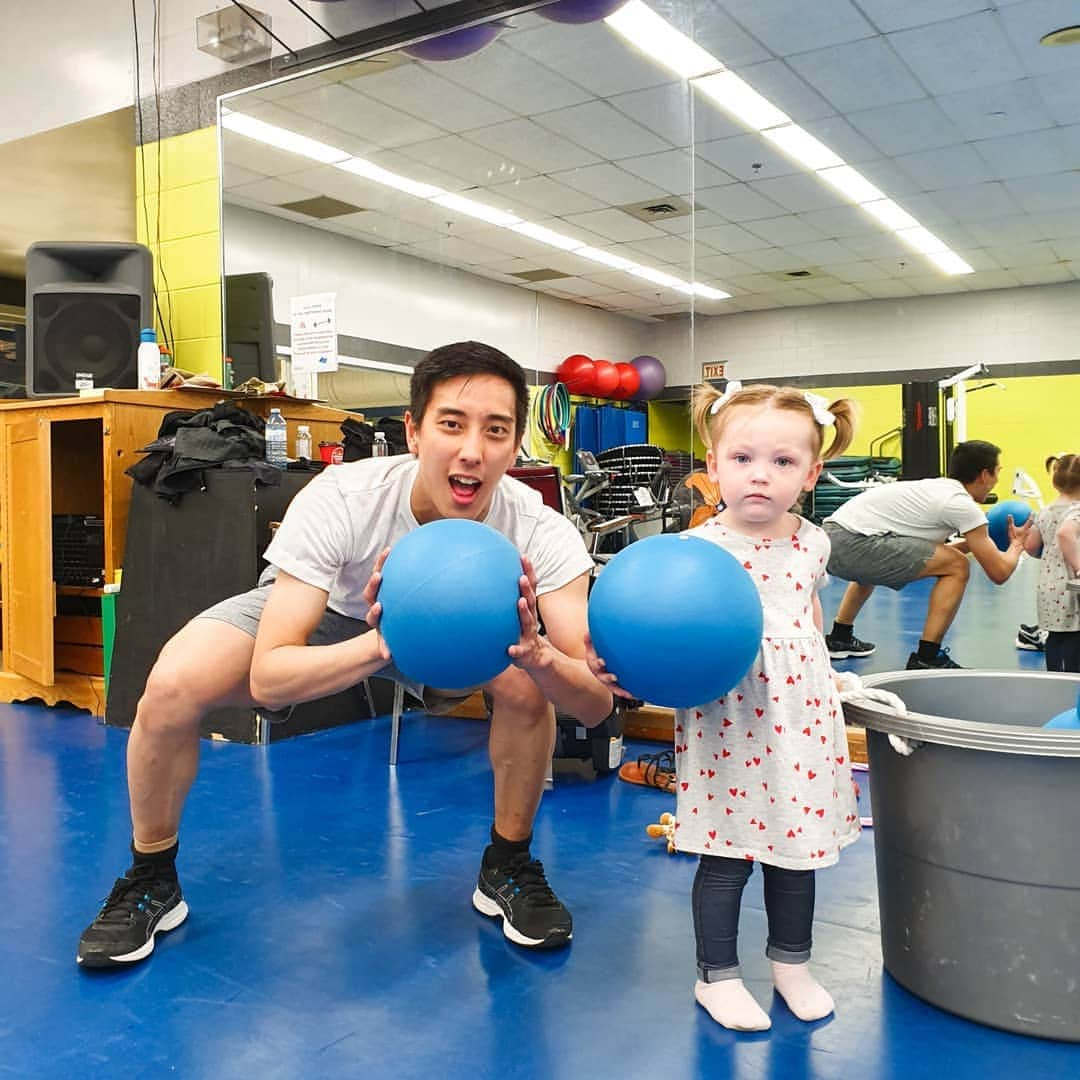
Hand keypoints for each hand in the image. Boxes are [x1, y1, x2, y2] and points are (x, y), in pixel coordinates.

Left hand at [362, 548, 391, 662]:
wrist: (387, 631)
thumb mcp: (388, 645)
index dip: (374, 611)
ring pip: (377, 579)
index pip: (372, 615)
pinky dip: (386, 561)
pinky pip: (385, 571)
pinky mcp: (384, 586)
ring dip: (380, 566)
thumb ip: (386, 648)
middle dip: (374, 585)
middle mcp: (376, 605)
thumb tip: (387, 657)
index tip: (378, 607)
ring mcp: (380, 595)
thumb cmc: (390, 639)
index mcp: (376, 620)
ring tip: (387, 553)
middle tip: (378, 577)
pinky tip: (392, 549)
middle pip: (370, 594)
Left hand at [507, 555, 552, 672]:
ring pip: (528, 622)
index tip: (523, 557)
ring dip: (524, 612)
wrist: (536, 660)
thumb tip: (487, 580)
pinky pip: (520, 651)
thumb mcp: (517, 617)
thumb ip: (505, 601)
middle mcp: (530, 619)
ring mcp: (528, 635)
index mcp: (528, 609)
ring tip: (520, 602)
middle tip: (521, 577)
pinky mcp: (525, 653)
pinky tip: (510, 649)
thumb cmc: (522, 634)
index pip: (530, 587)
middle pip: (530, 600)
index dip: (528, 571)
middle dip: (527, 588)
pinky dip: (516, 650)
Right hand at [584, 631, 635, 700]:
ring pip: (612, 687)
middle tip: (614, 677)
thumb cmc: (596, 652)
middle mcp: (600, 674)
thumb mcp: (591, 646)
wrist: (598, 662)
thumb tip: (587, 633)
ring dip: (618, 689)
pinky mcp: (613, 685)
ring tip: (626, 692)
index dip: (598, 663)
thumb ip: (589, 640)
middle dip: (608, 677)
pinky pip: (618, 690)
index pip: (594, 664)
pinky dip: (624, 692)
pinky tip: (631, 694)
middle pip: (603, 677)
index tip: (602, 661)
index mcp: (594, 664)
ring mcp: (607, 680)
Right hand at [1008, 514, 1032, 547]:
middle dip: (1034, 522)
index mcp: (1025, 528)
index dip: (1031, 516)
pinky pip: (1028, 535)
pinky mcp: (1026, 540)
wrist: (1017, 548)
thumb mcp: (1011, 529)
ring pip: (1031, 531)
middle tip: (1034, 519)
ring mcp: (1027, 536)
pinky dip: (1028, 533)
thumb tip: (1009, 515)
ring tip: (1031, 526)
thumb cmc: (1014, 538)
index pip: (1030, 521)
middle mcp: (1028, 532)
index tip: (1032, 512)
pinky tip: (1024, 535)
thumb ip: (1010, 522)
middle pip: (1033, 525)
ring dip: (1032, 528)